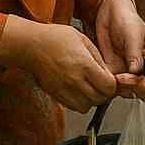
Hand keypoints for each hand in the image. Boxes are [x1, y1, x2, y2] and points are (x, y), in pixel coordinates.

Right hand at [0, 16, 116, 111]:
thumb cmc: (55, 38)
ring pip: (87, 107)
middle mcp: (75, 80)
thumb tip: (108, 73)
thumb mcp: (83, 40)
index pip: (108, 87)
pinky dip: (79, 102)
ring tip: (90, 89)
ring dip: (92, 100)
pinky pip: (73, 107)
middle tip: (102, 85)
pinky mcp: (55, 94)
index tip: (111, 81)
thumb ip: (98, 58)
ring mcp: (64, 89)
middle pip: (99, 99)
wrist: (31, 45)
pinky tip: (78, 91)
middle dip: (104, 93)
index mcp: (84, 65)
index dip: (113, 85)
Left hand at [94, 0, 144, 96]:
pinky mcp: (112, 71)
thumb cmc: (127, 19)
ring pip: (126, 89)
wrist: (107, 13)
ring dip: (119, 87)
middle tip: (122, 78)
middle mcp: (142, 68)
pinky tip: (105, 75)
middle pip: (141, 89)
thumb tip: (136, 71)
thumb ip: (135, 53)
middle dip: (132, 87)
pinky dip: (107, 83)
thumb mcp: (134, 34)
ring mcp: (126, 71)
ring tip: (113, 76)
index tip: (137, 79)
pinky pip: (111, 84)